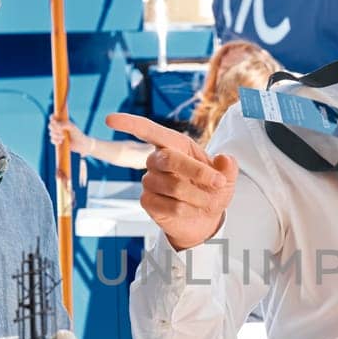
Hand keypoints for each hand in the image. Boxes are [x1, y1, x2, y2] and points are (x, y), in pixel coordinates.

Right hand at [49, 113, 92, 154]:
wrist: (80, 144)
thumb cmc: (77, 134)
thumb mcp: (72, 127)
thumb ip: (64, 124)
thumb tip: (55, 124)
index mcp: (62, 122)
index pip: (53, 117)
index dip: (52, 118)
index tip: (54, 121)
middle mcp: (58, 128)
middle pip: (50, 125)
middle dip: (54, 128)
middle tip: (60, 131)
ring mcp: (57, 134)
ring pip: (51, 133)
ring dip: (56, 135)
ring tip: (63, 137)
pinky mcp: (57, 141)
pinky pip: (52, 140)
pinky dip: (55, 141)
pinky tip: (61, 142)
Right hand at [107, 113, 237, 251]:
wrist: (205, 219)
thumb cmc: (212, 191)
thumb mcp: (227, 178)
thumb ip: (228, 167)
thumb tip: (225, 159)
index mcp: (174, 145)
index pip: (149, 131)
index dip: (130, 124)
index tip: (109, 119)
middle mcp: (157, 161)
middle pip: (169, 159)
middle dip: (197, 171)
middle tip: (218, 182)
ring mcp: (149, 181)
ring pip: (174, 186)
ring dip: (198, 196)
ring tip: (207, 201)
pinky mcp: (147, 202)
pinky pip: (170, 205)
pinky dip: (188, 210)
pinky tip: (191, 210)